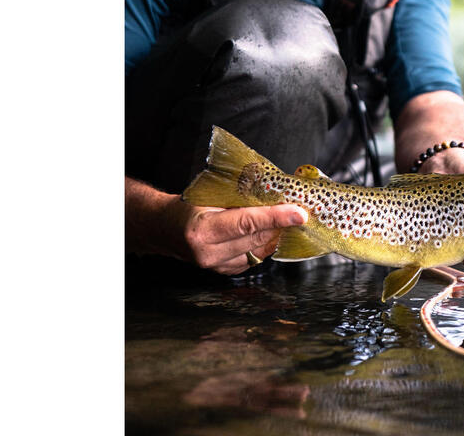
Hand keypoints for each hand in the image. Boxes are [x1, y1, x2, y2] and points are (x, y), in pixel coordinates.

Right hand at [165, 196, 307, 274]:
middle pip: (257, 238)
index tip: (299, 213)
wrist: (165, 228)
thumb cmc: (187, 206)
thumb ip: (240, 196)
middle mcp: (208, 254)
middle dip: (281, 223)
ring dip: (275, 234)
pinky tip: (266, 231)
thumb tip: (274, 191)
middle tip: (297, 208)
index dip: (276, 217)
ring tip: (283, 218)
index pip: (247, 223)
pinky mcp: (224, 272)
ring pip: (260, 251)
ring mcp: (216, 267)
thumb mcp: (209, 194)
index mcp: (202, 231)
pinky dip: (264, 244)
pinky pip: (255, 259)